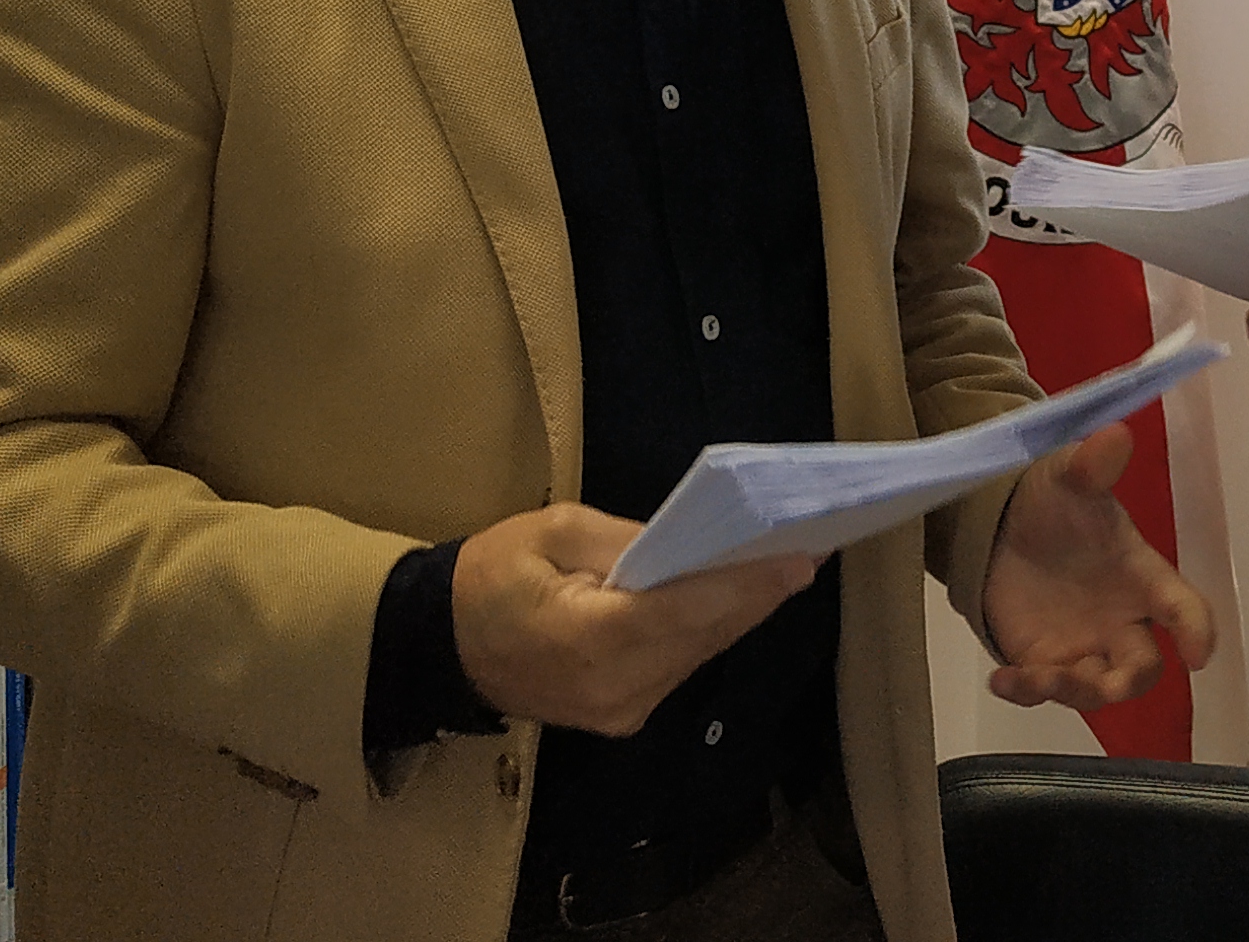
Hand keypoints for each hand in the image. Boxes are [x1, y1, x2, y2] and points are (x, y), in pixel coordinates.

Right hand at [451, 504, 822, 735]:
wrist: (441, 645)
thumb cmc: (491, 576)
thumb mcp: (552, 532)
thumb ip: (625, 541)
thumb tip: (691, 546)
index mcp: (587, 639)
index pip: (682, 612)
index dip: (743, 587)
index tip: (797, 561)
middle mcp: (612, 688)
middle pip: (701, 637)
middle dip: (755, 596)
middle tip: (808, 552)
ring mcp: (618, 712)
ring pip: (696, 655)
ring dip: (737, 615)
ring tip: (782, 569)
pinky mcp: (621, 717)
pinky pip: (678, 669)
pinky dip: (706, 633)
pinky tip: (735, 600)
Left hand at [979, 422, 1218, 709]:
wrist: (1002, 523)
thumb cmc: (1055, 502)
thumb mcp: (1071, 477)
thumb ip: (1093, 466)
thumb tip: (1114, 436)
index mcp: (1141, 577)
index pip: (1182, 607)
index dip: (1196, 631)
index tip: (1198, 654)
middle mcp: (1119, 621)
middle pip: (1141, 668)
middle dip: (1125, 681)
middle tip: (1100, 681)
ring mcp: (1082, 646)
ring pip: (1093, 689)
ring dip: (1070, 690)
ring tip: (1033, 675)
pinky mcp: (1042, 661)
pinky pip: (1041, 691)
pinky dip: (1025, 693)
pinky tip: (1000, 679)